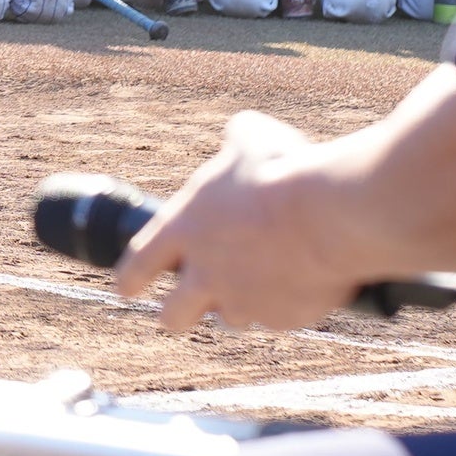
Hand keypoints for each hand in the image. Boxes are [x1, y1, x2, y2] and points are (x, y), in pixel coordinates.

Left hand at [107, 108, 386, 333]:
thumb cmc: (283, 169)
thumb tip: (238, 137)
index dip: (129, 278)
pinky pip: (277, 318)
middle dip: (178, 312)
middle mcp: (205, 274)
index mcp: (183, 229)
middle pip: (173, 316)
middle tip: (189, 303)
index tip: (126, 288)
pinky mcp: (282, 318)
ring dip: (240, 303)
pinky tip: (303, 279)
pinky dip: (285, 304)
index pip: (139, 264)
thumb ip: (234, 140)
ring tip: (264, 275)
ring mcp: (243, 302)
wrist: (329, 214)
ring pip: (231, 318)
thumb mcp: (250, 137)